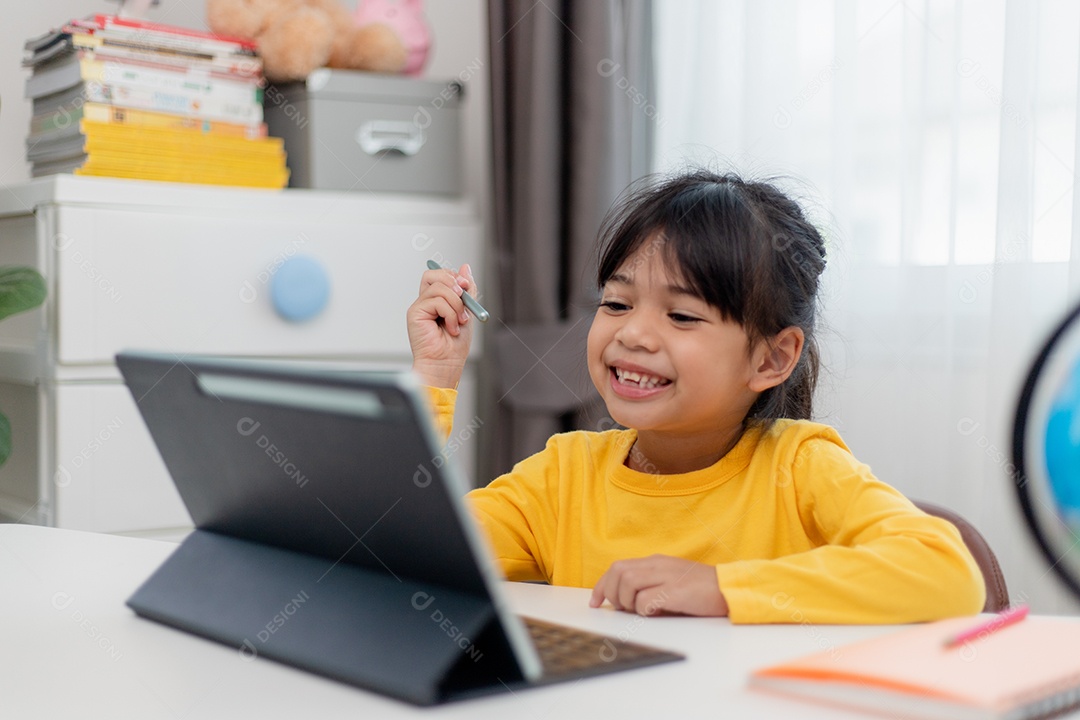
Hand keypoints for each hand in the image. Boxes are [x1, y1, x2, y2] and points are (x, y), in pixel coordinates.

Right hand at [407, 263, 477, 387]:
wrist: (446, 364)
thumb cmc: (454, 346)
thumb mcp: (467, 312)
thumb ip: (467, 290)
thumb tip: (465, 267)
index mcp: (436, 300)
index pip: (441, 276)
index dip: (455, 277)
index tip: (466, 288)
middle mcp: (425, 301)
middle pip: (434, 275)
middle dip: (454, 284)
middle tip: (463, 299)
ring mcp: (419, 307)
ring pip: (439, 287)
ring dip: (456, 304)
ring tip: (459, 321)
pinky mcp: (415, 313)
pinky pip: (436, 301)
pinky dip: (450, 313)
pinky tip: (451, 327)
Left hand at [589, 555, 728, 616]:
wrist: (730, 589)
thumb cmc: (702, 590)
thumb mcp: (671, 582)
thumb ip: (650, 586)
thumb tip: (627, 604)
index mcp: (656, 562)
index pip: (618, 567)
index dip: (602, 585)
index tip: (595, 601)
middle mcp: (658, 565)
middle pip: (618, 571)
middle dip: (611, 592)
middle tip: (622, 609)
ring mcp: (667, 576)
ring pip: (628, 583)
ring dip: (628, 601)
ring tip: (641, 610)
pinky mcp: (676, 591)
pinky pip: (647, 600)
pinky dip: (644, 610)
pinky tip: (656, 613)